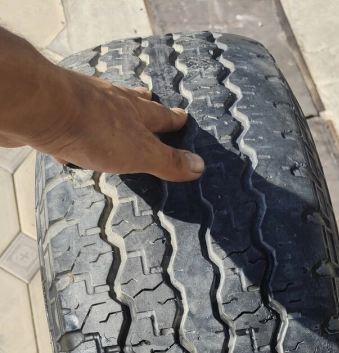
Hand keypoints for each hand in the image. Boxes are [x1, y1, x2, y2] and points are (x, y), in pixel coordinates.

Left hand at [0, 28, 203, 181]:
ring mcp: (79, 104)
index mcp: (133, 112)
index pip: (160, 116)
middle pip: (131, 103)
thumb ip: (167, 160)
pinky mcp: (53, 113)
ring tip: (114, 119)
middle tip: (151, 101)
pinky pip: (69, 122)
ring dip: (110, 114)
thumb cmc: (93, 130)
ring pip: (101, 108)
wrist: (39, 108)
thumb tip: (200, 166)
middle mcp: (108, 102)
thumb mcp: (139, 152)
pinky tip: (70, 141)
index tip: (183, 117)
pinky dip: (75, 131)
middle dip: (143, 106)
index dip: (173, 119)